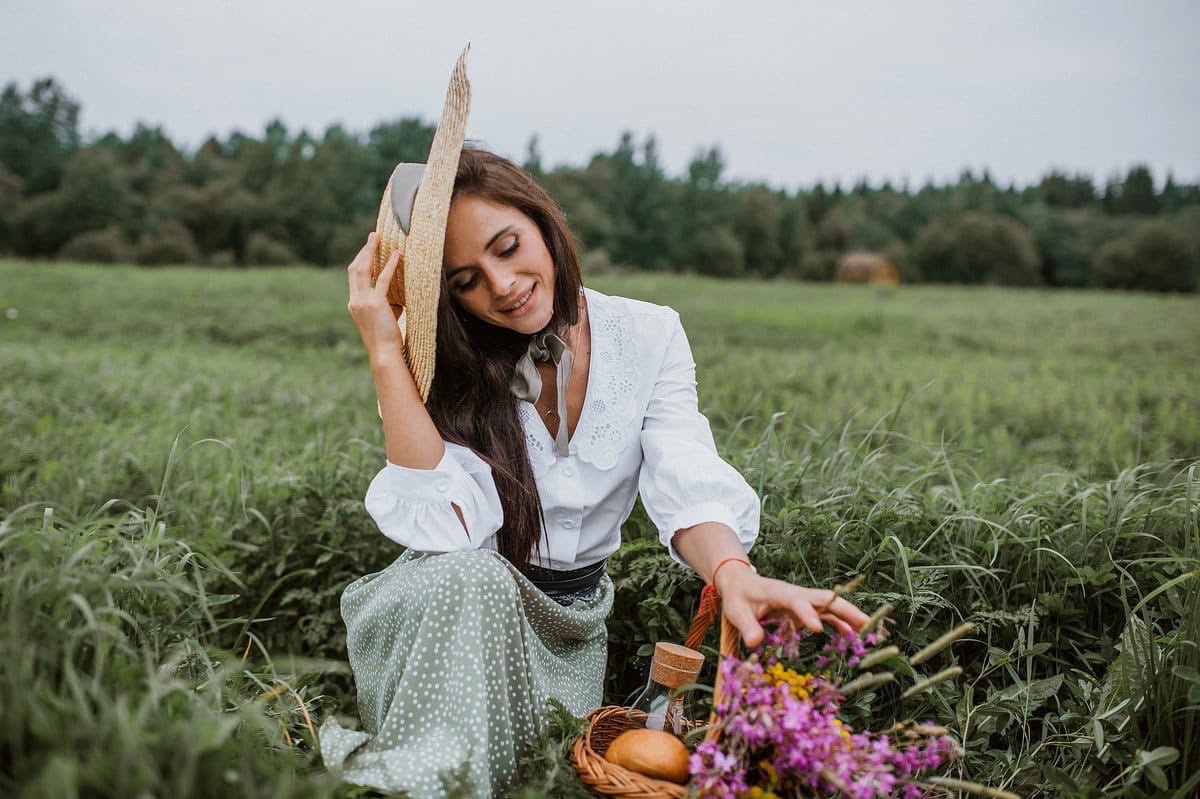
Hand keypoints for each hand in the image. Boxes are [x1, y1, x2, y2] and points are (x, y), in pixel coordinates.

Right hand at [347, 233, 404, 359]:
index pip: (354, 276)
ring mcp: (363, 301)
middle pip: (354, 268)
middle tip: (373, 236)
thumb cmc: (387, 339)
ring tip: (378, 238)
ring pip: (362, 269)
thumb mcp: (385, 319)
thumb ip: (388, 306)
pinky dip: (390, 265)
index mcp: (355, 303)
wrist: (384, 354)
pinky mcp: (375, 303)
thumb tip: (398, 299)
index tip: (369, 248)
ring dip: (370, 251)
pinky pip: (382, 279)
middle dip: (364, 250)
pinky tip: (397, 255)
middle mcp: (355, 300)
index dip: (361, 260)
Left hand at [715, 564, 870, 648]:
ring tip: (870, 631)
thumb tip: (754, 643)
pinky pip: (826, 614)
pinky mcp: (804, 608)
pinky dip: (840, 622)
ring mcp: (802, 600)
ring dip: (849, 616)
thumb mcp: (735, 610)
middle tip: (866, 623)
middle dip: (845, 610)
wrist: (740, 582)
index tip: (818, 629)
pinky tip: (852, 635)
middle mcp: (796, 594)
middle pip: (825, 598)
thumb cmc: (738, 596)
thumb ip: (746, 625)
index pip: (796, 601)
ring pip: (830, 605)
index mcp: (778, 592)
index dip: (807, 613)